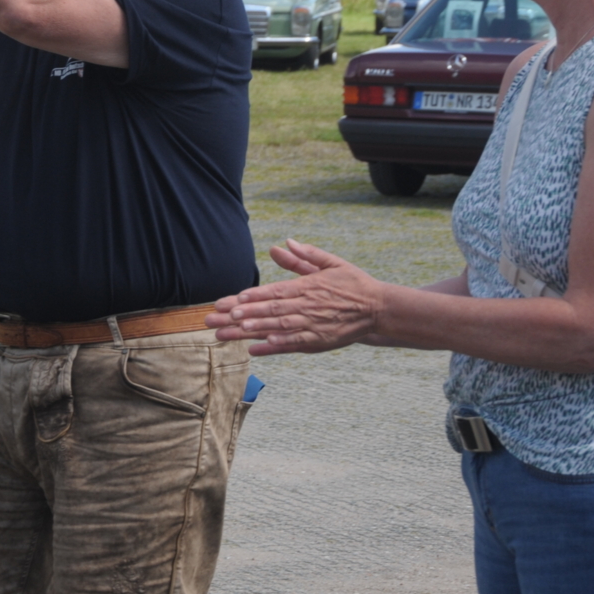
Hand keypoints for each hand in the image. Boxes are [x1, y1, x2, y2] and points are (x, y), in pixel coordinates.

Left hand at [205, 240, 385, 354]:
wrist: (380, 308)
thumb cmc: (352, 283)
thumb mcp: (331, 263)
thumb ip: (306, 256)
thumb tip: (283, 243)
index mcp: (307, 287)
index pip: (272, 292)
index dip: (249, 297)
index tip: (227, 301)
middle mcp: (306, 306)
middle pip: (267, 311)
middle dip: (238, 316)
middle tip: (213, 319)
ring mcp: (312, 325)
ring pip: (276, 329)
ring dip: (250, 332)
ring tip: (225, 334)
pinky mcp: (319, 341)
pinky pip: (293, 345)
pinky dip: (274, 348)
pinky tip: (255, 350)